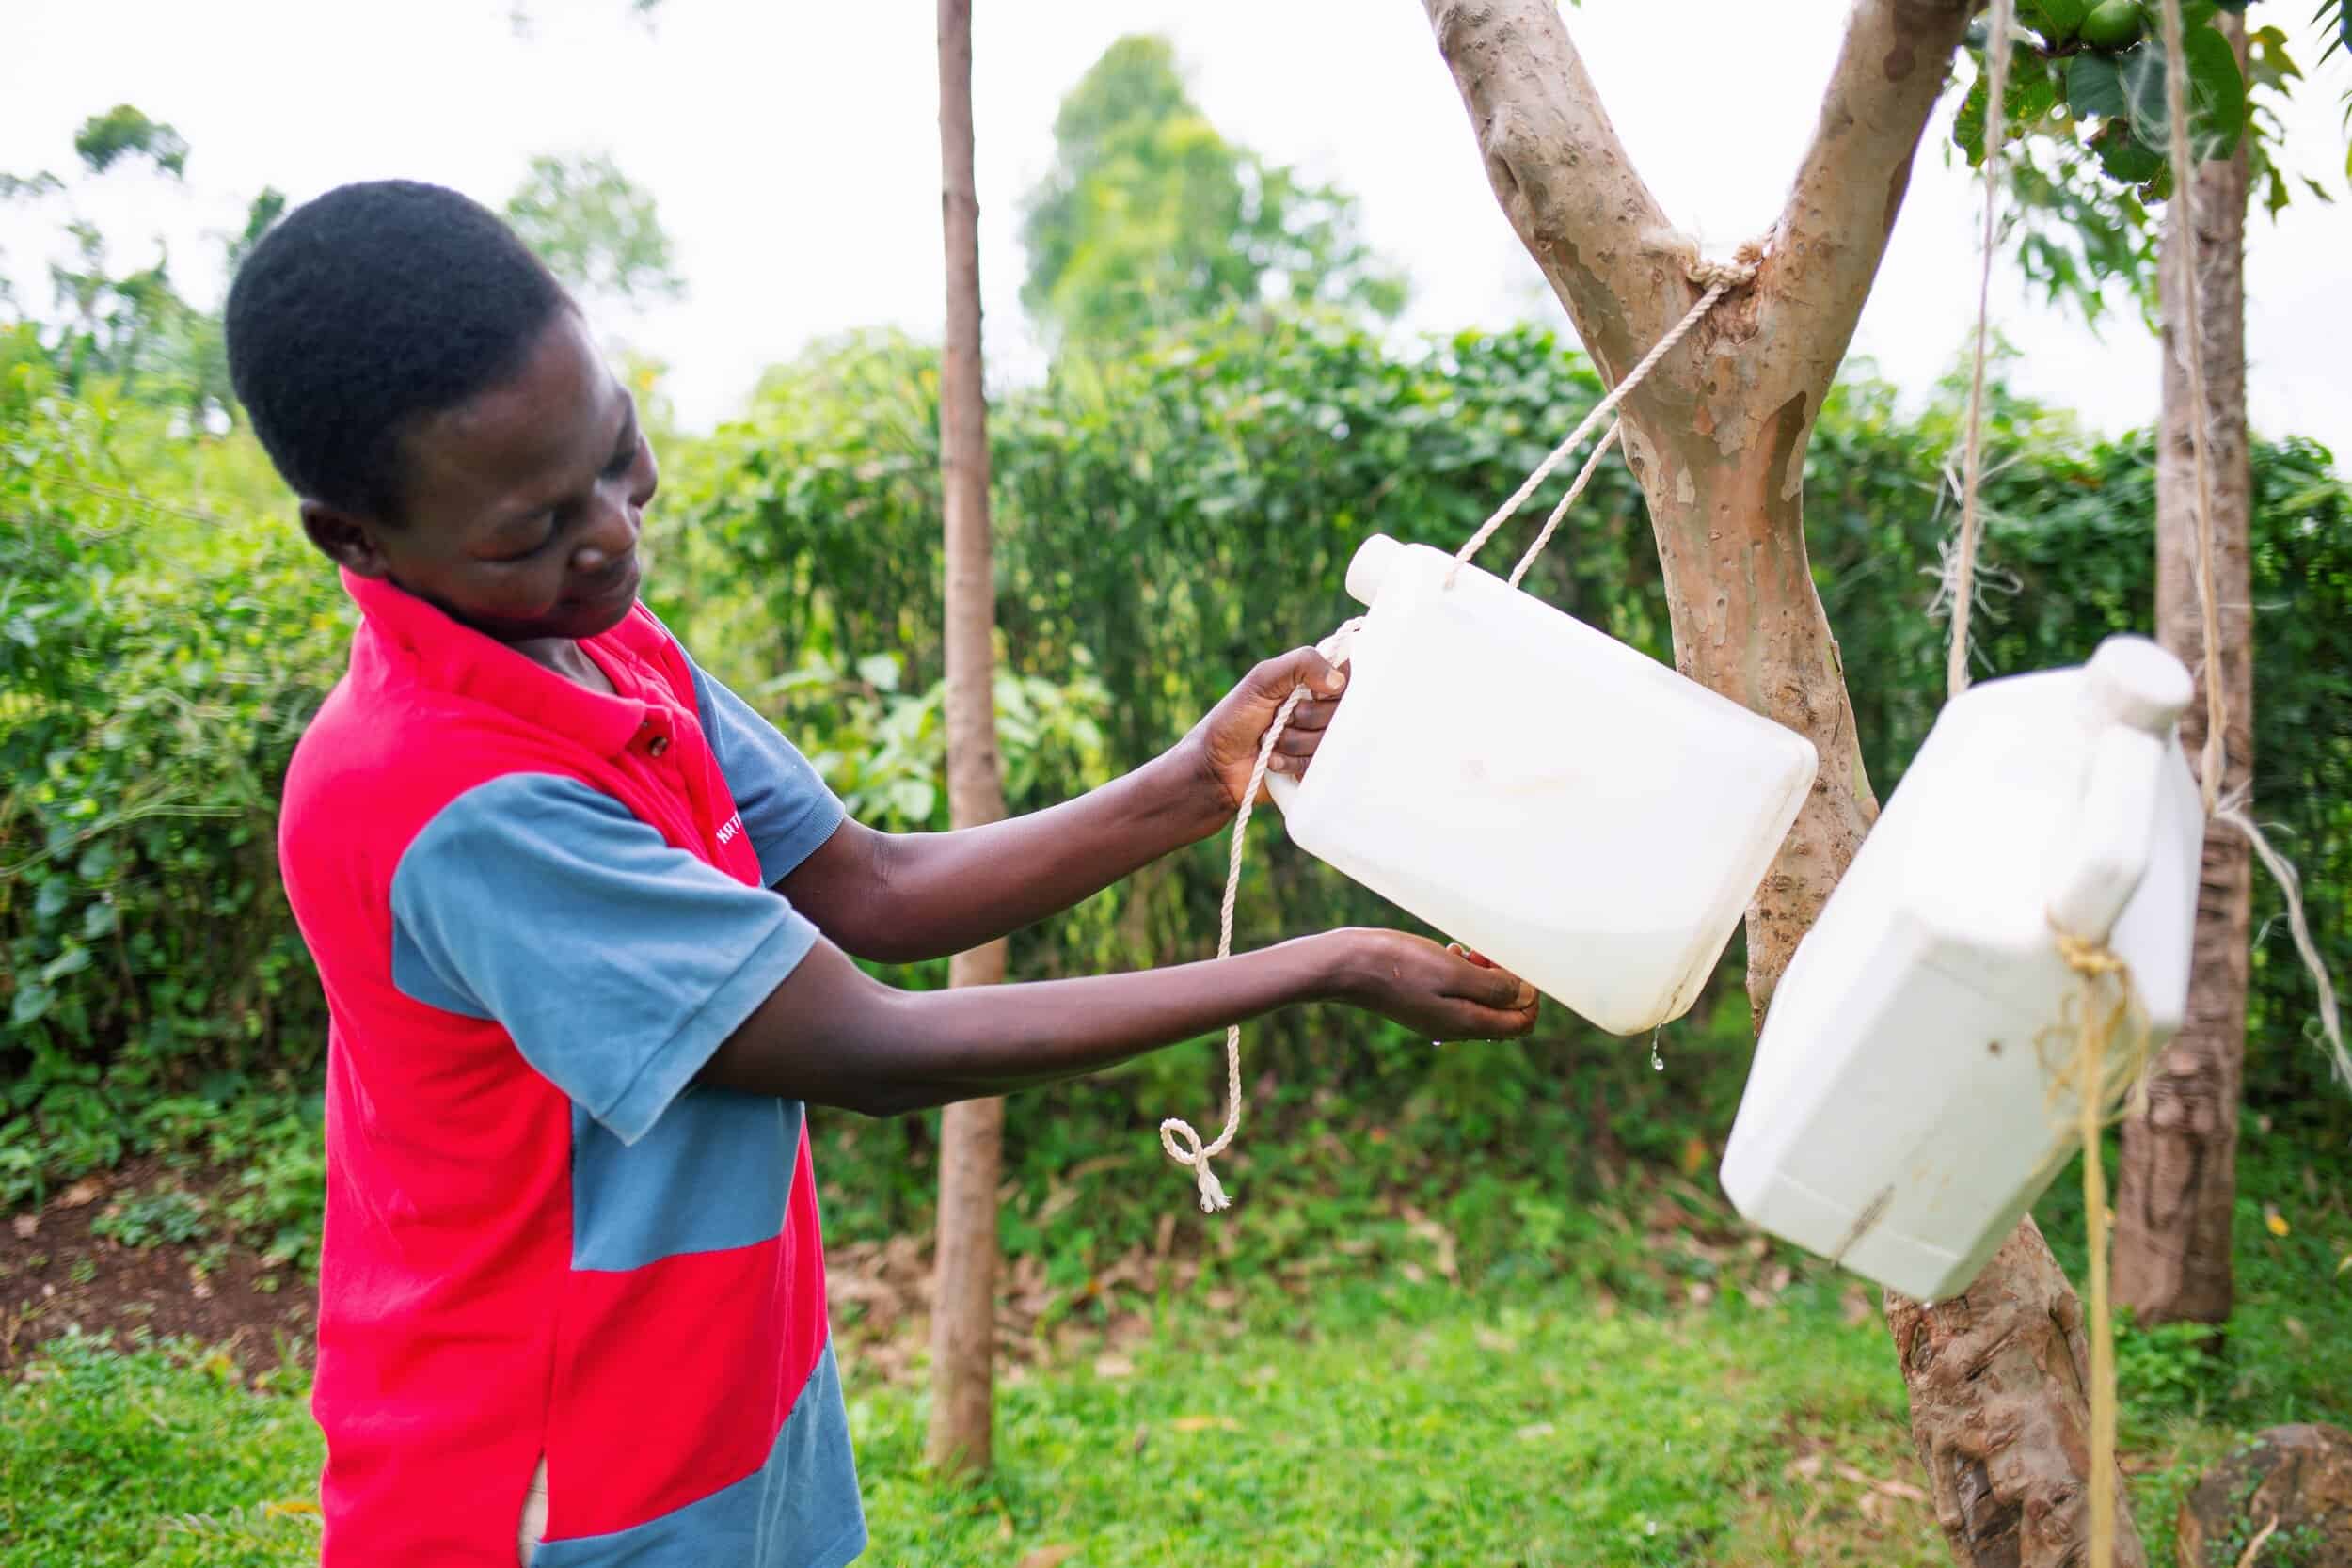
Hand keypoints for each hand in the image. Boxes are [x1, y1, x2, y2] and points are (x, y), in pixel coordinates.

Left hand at [1184, 646, 1349, 816]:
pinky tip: (1273, 760)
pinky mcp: (1313, 767)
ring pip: (1329, 741)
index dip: (1333, 687)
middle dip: (1304, 717)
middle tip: (1279, 717)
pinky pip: (1320, 764)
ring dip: (1294, 742)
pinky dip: (1293, 762)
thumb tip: (1338, 681)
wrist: (1215, 765)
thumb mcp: (1263, 679)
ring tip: (1270, 741)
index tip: (1313, 692)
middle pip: (1340, 712)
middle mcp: (1319, 709)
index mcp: (1310, 682)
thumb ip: (1301, 664)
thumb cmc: (1234, 717)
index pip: (1346, 677)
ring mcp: (1317, 740)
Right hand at [1326, 929, 1540, 1040]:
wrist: (1347, 966)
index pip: (1522, 1024)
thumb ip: (1493, 987)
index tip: (1511, 966)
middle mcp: (1456, 1027)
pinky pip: (1459, 994)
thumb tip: (1526, 997)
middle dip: (1506, 982)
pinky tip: (1448, 953)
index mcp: (1467, 1023)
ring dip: (1484, 974)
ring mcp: (1439, 1017)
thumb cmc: (1399, 965)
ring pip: (1482, 1000)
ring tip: (1465, 951)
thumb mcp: (1452, 971)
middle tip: (1485, 955)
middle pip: (1504, 1013)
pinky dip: (1463, 974)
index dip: (1528, 996)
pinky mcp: (1425, 1004)